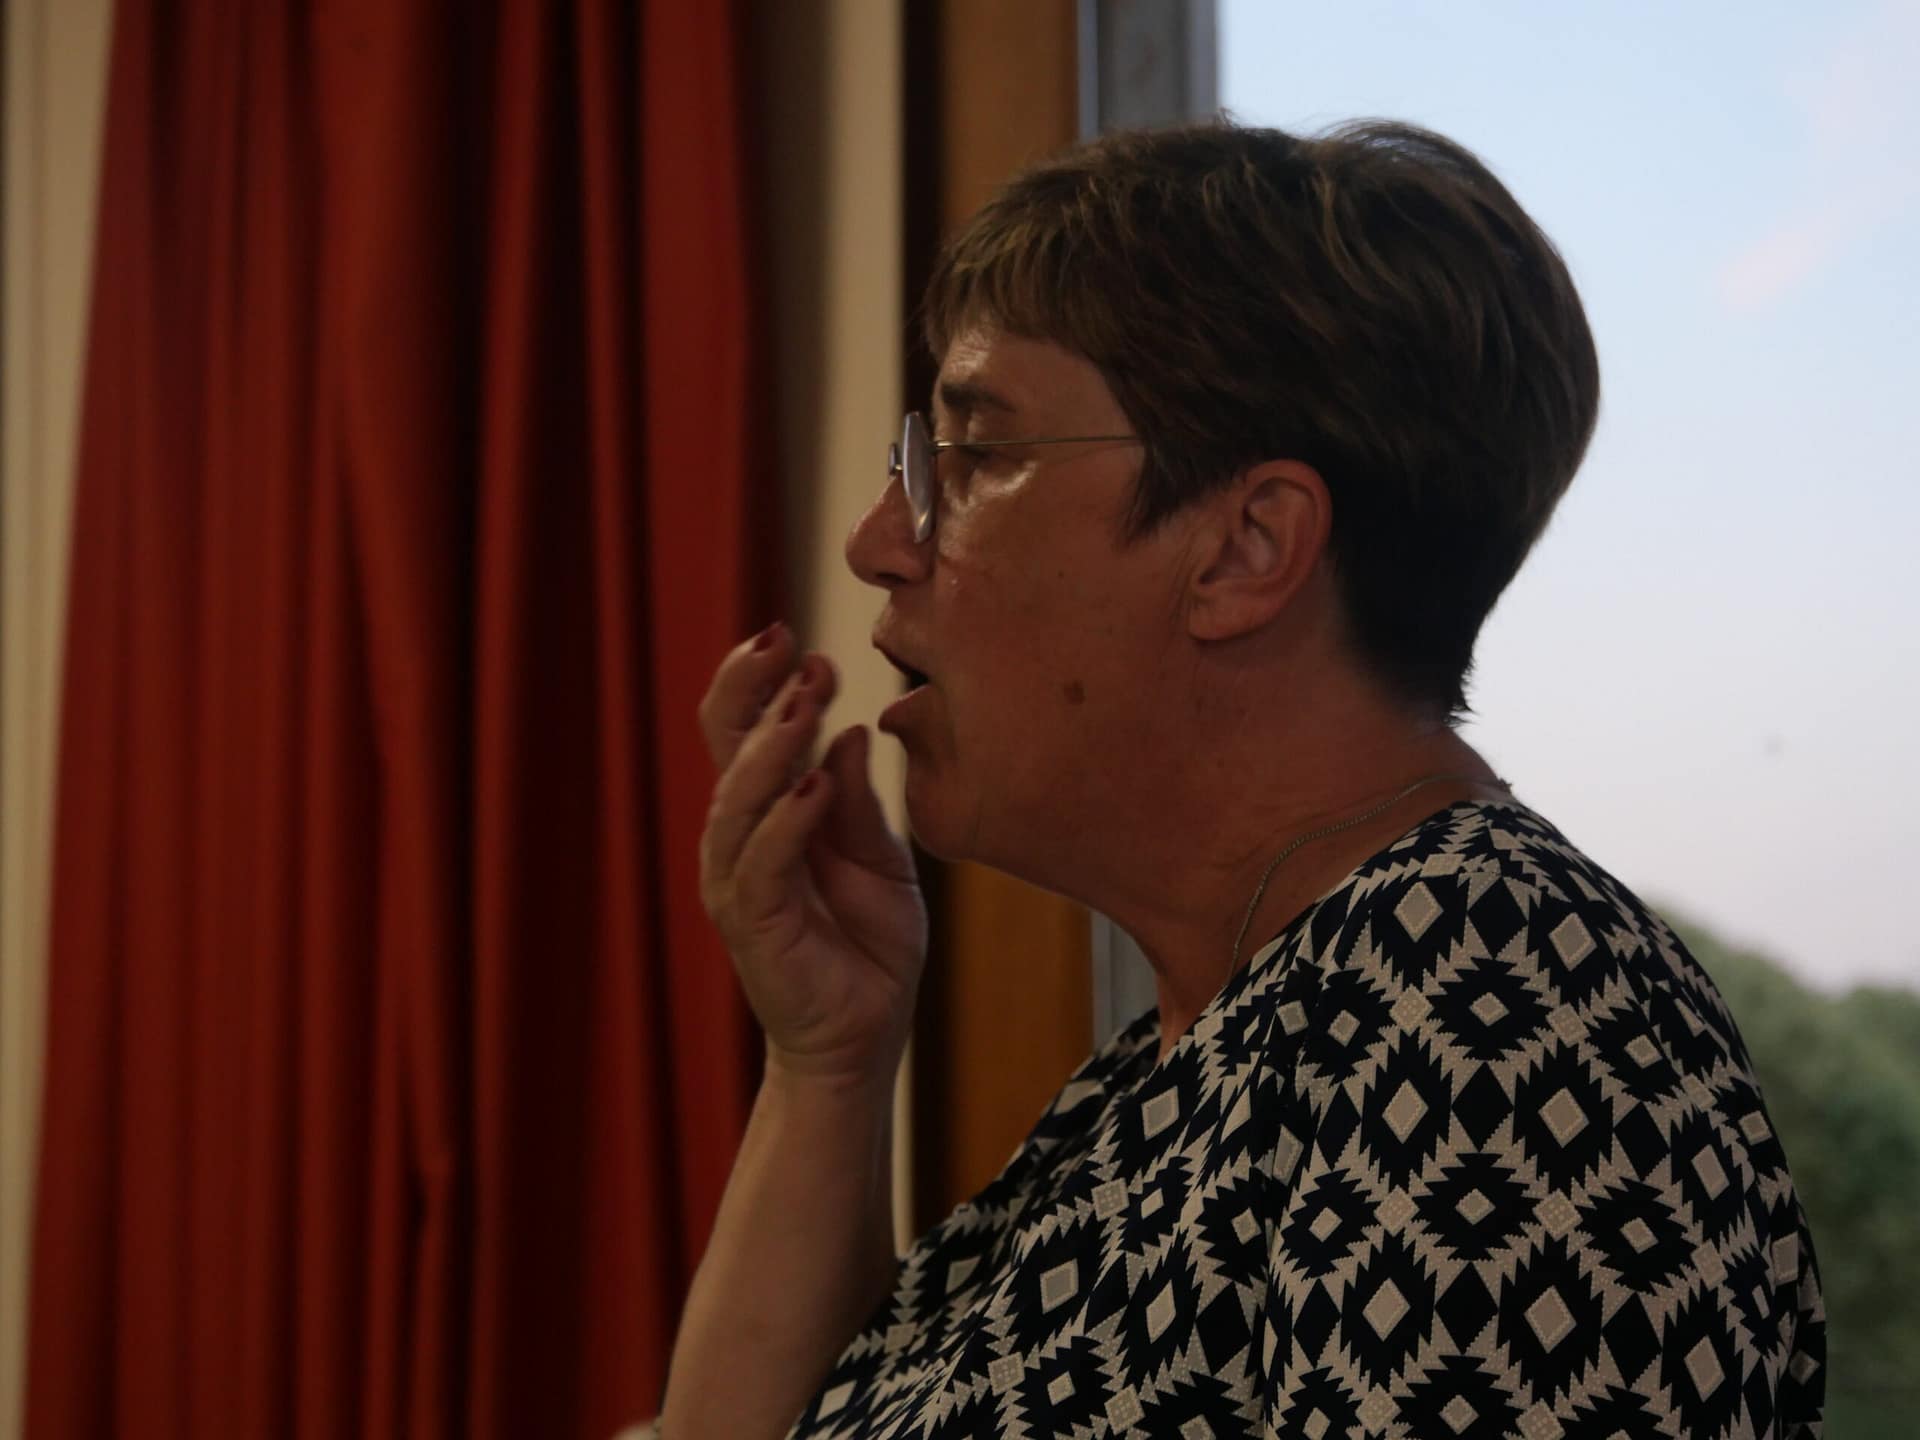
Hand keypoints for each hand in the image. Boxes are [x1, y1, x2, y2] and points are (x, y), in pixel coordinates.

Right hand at [697, 625, 928, 1087]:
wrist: (866, 1032)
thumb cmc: (869, 944)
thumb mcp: (883, 858)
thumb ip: (863, 801)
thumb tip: (855, 731)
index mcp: (770, 809)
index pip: (746, 729)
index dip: (760, 681)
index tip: (796, 638)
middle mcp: (742, 836)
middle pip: (724, 746)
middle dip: (751, 690)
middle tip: (786, 642)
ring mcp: (740, 878)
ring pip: (737, 798)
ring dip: (771, 744)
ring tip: (805, 699)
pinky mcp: (753, 923)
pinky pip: (761, 863)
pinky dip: (786, 821)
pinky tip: (816, 785)